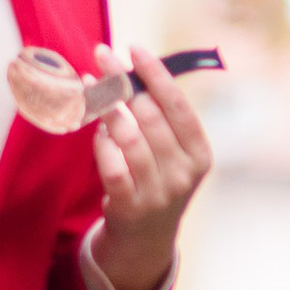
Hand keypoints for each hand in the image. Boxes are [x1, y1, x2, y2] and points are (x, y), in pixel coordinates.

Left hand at [89, 44, 212, 289]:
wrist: (145, 240)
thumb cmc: (155, 180)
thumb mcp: (171, 154)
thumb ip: (159, 117)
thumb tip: (130, 66)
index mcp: (200, 154)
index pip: (178, 106)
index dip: (156, 74)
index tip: (134, 48)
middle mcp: (183, 174)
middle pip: (150, 116)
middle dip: (123, 80)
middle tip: (101, 55)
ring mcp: (158, 193)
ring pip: (129, 138)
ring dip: (107, 105)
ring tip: (89, 83)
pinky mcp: (130, 208)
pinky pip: (112, 166)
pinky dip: (101, 143)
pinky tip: (94, 126)